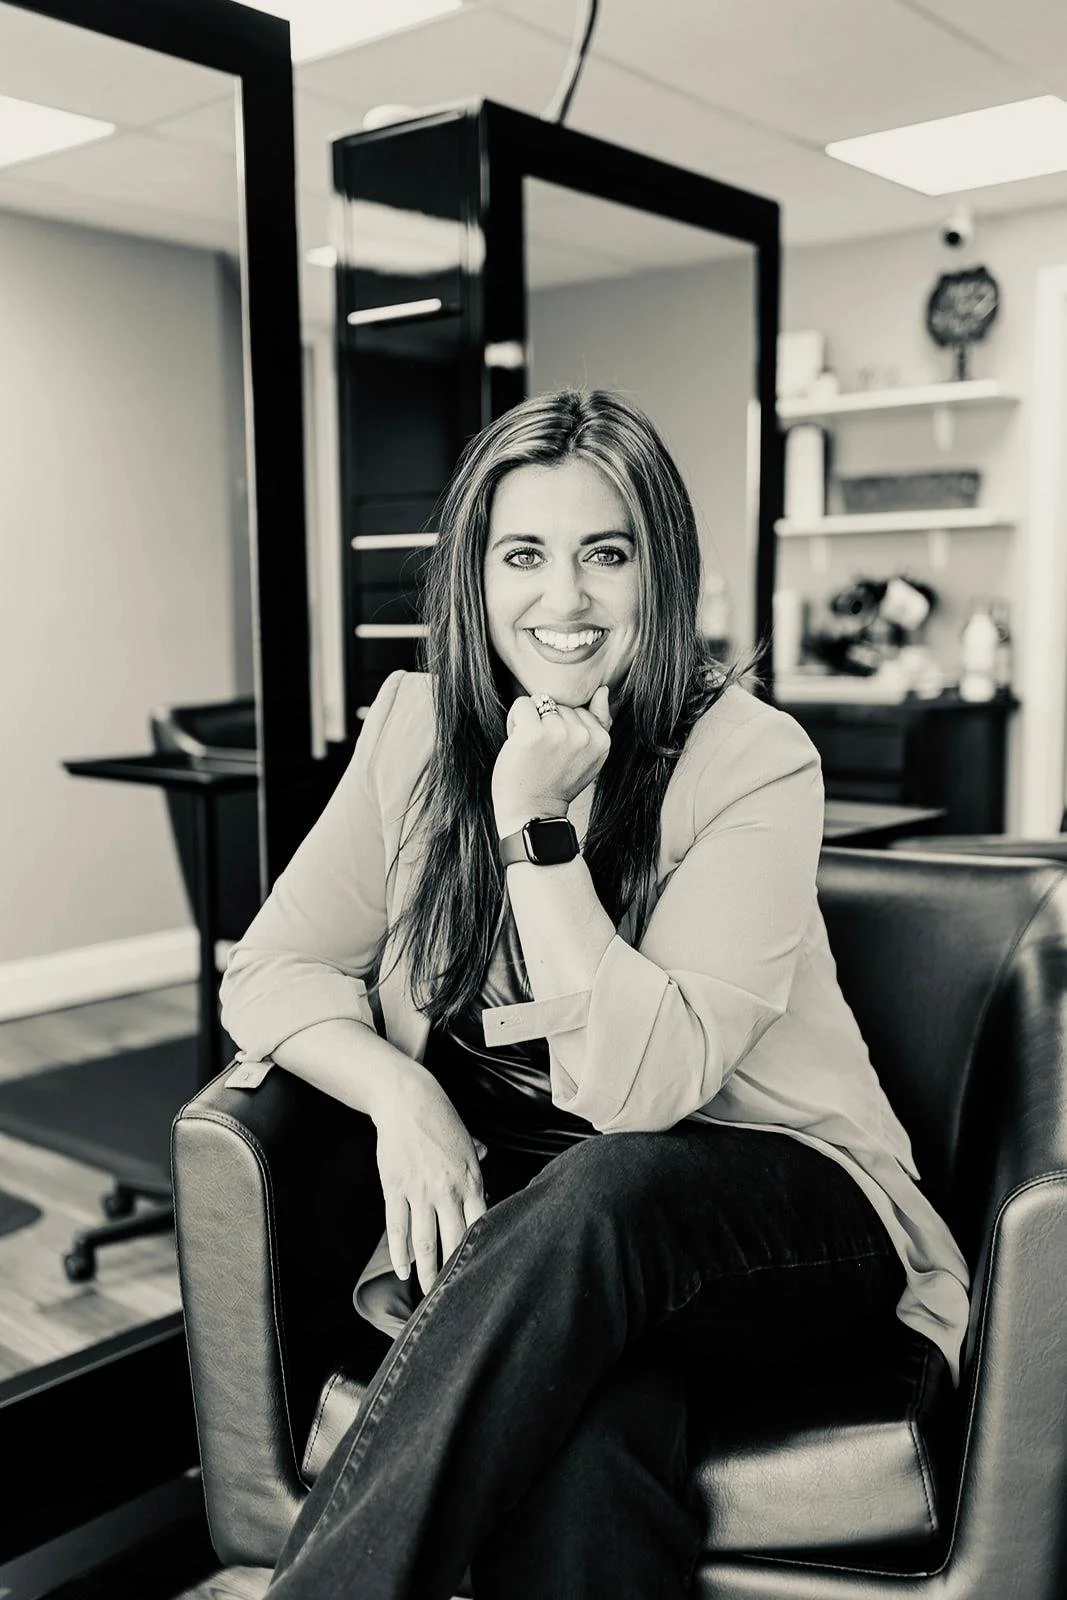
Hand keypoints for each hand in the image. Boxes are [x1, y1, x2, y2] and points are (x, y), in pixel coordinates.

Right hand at [371, 1064, 487, 1295]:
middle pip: (454, 1241)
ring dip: (427, 1271)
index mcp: (470, 1179)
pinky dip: (399, 1254)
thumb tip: (486, 1158)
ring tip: (428, 1291)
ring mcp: (420, 1191)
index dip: (480, 1252)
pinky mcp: (395, 1188)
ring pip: (424, 1241)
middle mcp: (447, 1190)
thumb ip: (476, 1158)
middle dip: (454, 1272)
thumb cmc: (440, 1119)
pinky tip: (403, 1271)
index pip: (480, 1225)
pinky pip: (397, 1228)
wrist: (407, 1101)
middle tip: (455, 1295)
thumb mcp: (466, 1139)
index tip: (482, 1272)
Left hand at [492, 683, 612, 824]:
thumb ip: (598, 723)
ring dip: (530, 722)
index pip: (579, 710)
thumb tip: (603, 690)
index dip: (563, 728)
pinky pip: (522, 705)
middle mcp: (583, 736)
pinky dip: (514, 721)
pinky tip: (518, 743)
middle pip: (559, 704)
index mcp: (601, 741)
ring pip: (540, 702)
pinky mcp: (534, 733)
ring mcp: (559, 733)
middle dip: (547, 722)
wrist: (532, 813)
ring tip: (532, 750)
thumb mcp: (587, 757)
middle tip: (544, 754)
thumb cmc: (555, 784)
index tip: (559, 754)